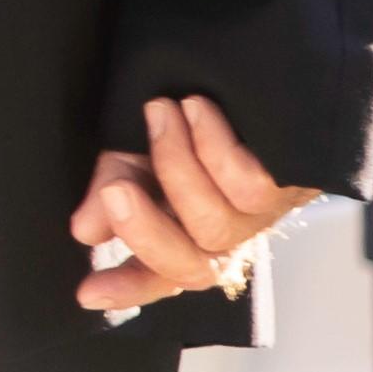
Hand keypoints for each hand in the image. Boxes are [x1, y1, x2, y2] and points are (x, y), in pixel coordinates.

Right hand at [76, 93, 316, 314]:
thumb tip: (85, 229)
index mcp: (187, 232)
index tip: (89, 291)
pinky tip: (197, 111)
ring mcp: (259, 215)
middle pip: (192, 269)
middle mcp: (225, 235)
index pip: (159, 275)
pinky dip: (213, 147)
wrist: (266, 80)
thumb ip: (114, 186)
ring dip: (175, 165)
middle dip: (144, 232)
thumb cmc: (196, 118)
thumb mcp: (141, 149)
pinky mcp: (287, 187)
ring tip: (160, 112)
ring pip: (213, 226)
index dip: (127, 288)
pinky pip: (246, 188)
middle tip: (115, 190)